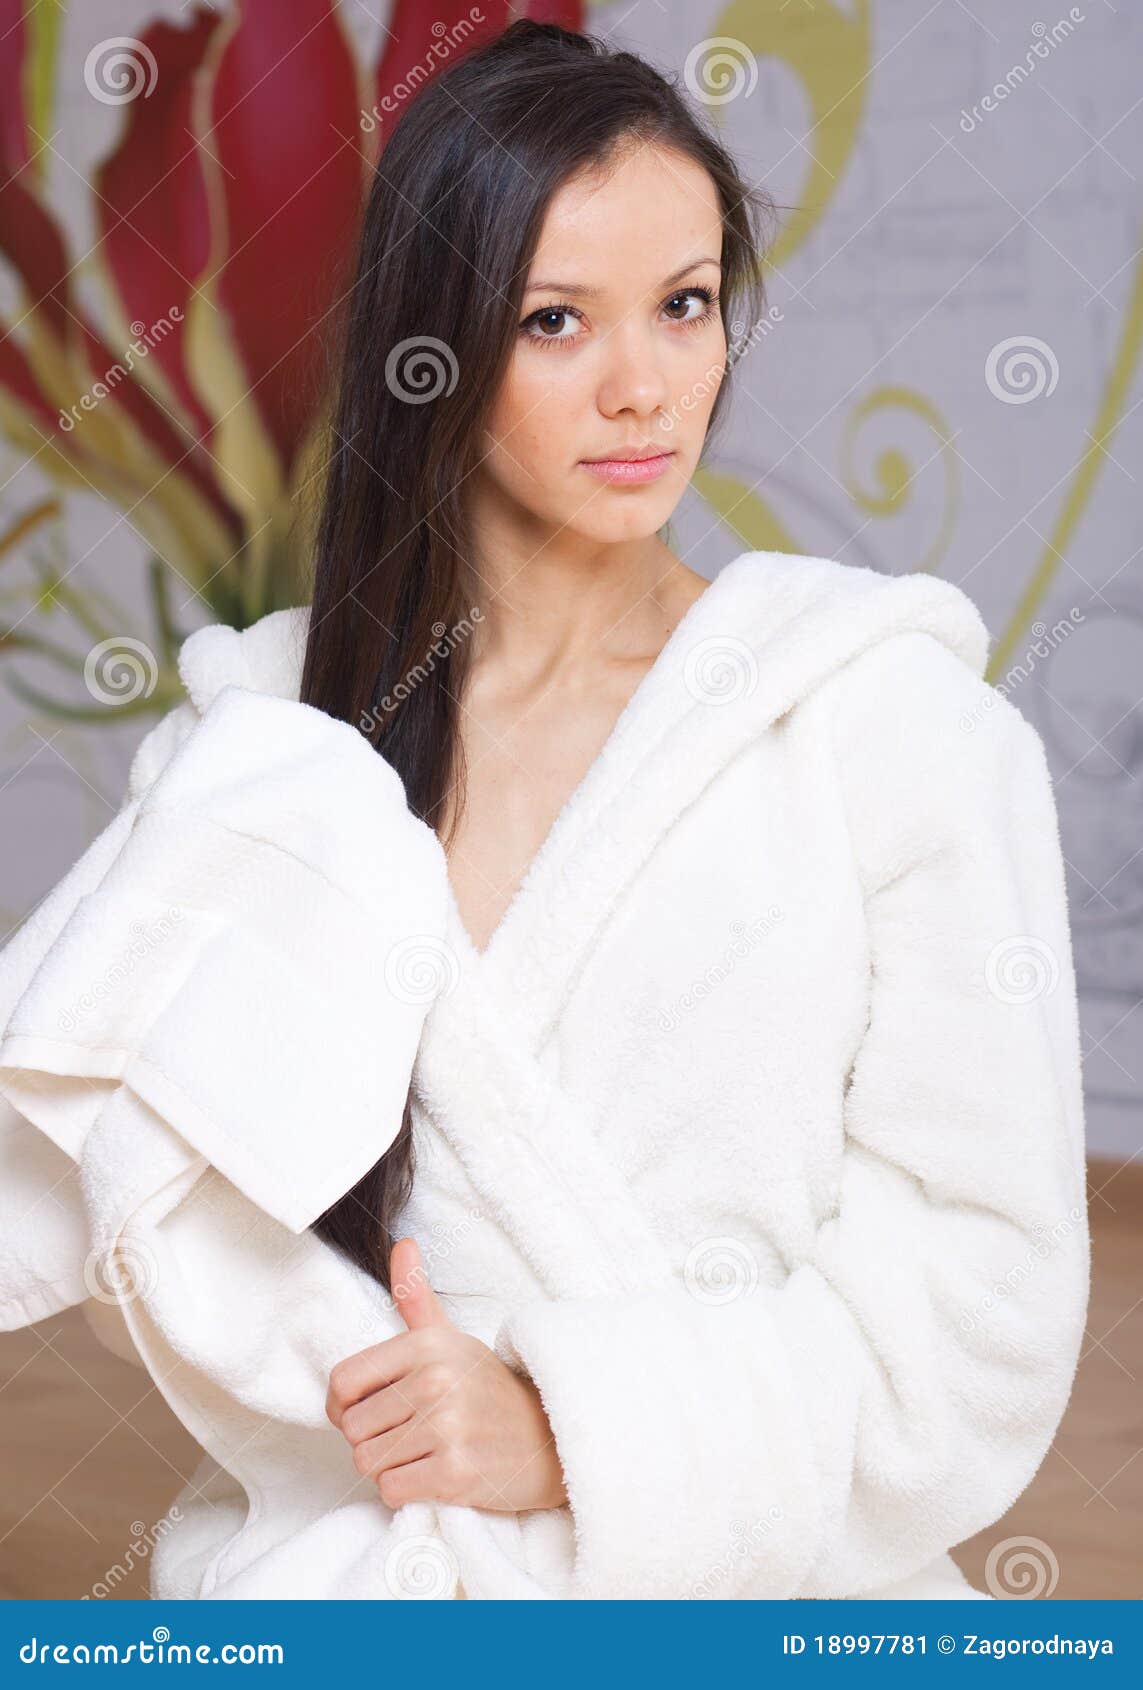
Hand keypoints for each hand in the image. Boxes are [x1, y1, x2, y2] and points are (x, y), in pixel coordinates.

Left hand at [325, 1235, 568, 1513]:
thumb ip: (415, 1295)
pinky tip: (431, 1475)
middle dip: (372, 1439)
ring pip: (368, 1461)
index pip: (342, 1381)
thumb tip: (402, 1243)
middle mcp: (435, 1380)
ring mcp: (447, 1426)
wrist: (548, 1439)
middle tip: (408, 1435)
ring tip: (422, 1453)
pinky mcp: (455, 1472)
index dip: (342, 1405)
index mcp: (427, 1344)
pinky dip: (404, 1491)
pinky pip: (391, 1490)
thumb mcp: (452, 1338)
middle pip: (352, 1429)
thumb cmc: (488, 1390)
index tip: (367, 1410)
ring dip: (388, 1466)